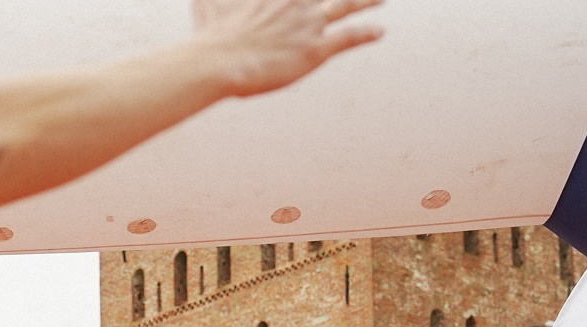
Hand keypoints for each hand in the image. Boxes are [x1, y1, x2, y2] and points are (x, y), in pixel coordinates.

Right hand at [194, 0, 383, 97]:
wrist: (220, 61)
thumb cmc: (210, 36)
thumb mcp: (206, 5)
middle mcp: (296, 3)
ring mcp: (308, 24)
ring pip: (346, 6)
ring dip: (365, 1)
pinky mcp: (315, 50)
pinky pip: (349, 38)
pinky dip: (366, 34)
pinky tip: (380, 32)